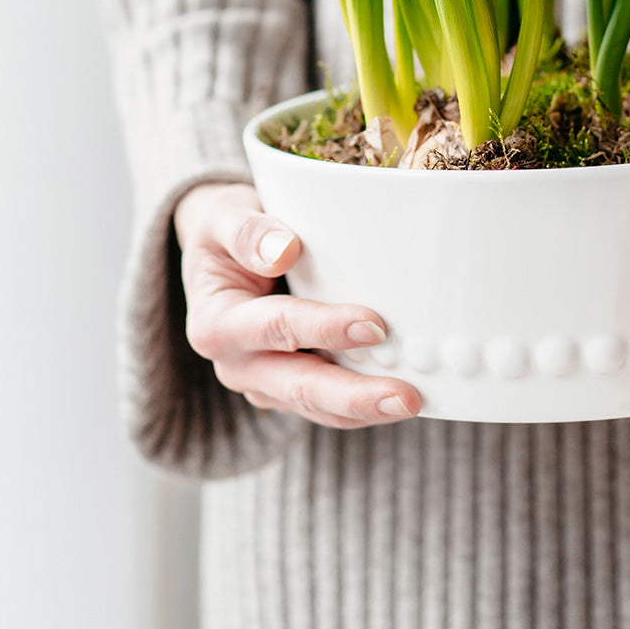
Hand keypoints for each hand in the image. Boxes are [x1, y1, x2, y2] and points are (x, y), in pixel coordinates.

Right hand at [174, 182, 421, 429]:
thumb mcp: (223, 218)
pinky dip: (364, 406)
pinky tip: (403, 397)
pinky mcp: (290, 389)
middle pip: (299, 387)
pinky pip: (328, 406)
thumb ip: (246, 232)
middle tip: (405, 397)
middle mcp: (238, 363)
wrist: (221, 254)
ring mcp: (265, 383)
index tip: (373, 325)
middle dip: (354, 395)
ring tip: (412, 403)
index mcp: (217, 324)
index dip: (324, 329)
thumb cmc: (228, 233)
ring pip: (318, 408)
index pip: (277, 328)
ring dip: (366, 410)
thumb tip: (283, 251)